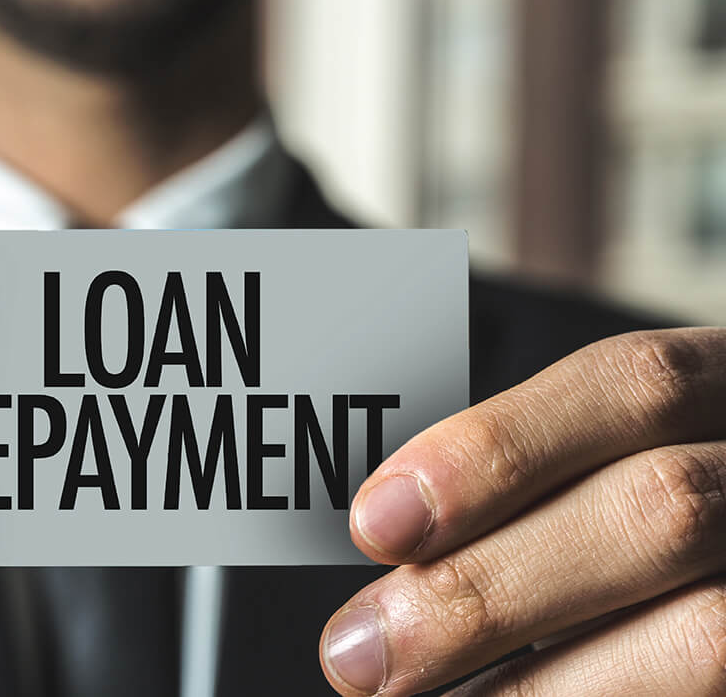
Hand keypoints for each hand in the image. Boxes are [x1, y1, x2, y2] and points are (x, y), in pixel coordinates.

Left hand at [320, 327, 725, 695]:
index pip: (633, 384)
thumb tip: (388, 527)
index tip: (377, 520)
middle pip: (658, 510)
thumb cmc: (648, 513)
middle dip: (486, 587)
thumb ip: (537, 477)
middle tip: (359, 652)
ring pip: (705, 632)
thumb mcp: (620, 461)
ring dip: (532, 686)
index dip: (496, 448)